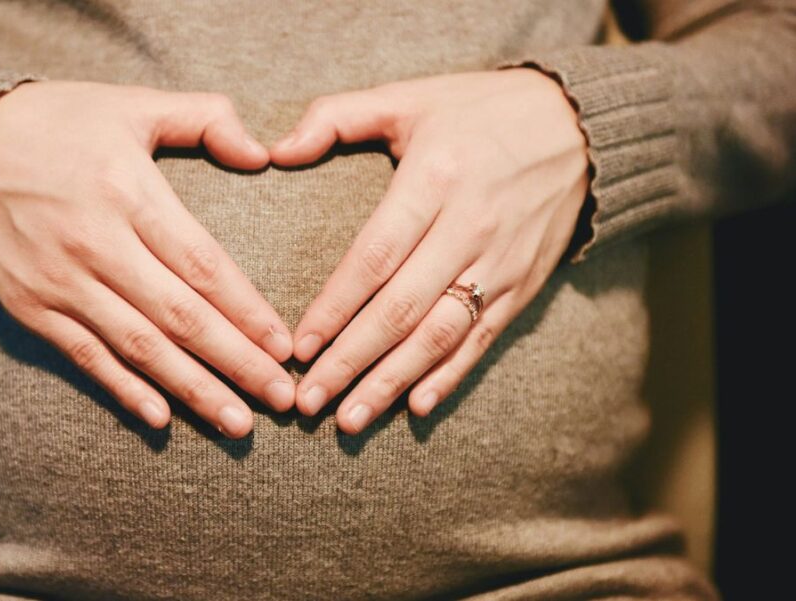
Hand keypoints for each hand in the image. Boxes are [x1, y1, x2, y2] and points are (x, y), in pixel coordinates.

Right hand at [0, 80, 295, 438]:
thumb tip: (262, 153)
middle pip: (180, 317)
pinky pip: (85, 357)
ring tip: (238, 423)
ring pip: (139, 347)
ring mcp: (60, 282)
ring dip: (193, 389)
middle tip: (282, 400)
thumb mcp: (132, 104)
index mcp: (128, 192)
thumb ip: (205, 118)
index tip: (285, 347)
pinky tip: (162, 419)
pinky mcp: (31, 308)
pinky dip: (124, 390)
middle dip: (237, 362)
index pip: (202, 264)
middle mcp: (96, 244)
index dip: (247, 311)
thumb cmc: (58, 123)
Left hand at [268, 68, 589, 433]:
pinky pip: (483, 339)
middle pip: (401, 309)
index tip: (298, 347)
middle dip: (350, 361)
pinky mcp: (524, 285)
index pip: (374, 257)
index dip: (334, 307)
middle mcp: (469, 227)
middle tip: (309, 402)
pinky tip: (416, 407)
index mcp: (434, 179)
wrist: (579, 125)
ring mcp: (501, 262)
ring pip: (440, 335)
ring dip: (392, 382)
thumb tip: (275, 151)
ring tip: (349, 420)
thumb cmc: (478, 111)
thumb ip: (336, 117)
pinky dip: (450, 376)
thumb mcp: (408, 96)